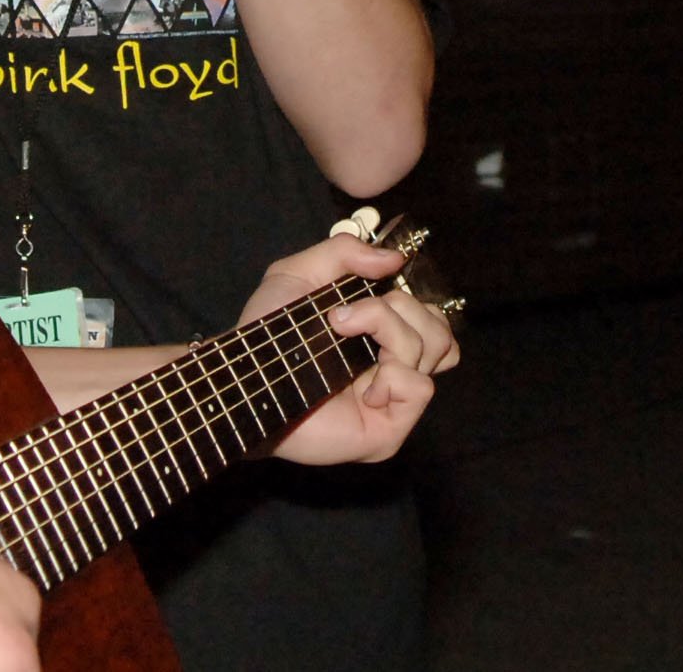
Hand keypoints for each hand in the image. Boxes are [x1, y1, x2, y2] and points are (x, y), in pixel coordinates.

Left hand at [237, 234, 458, 465]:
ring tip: (343, 335)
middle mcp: (392, 367)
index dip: (412, 296)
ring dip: (390, 331)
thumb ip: (343, 252)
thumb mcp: (298, 273)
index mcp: (379, 336)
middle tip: (345, 317)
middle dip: (398, 308)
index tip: (374, 286)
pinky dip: (394, 375)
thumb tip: (395, 260)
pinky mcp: (388, 431)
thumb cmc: (266, 334)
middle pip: (439, 328)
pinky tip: (362, 385)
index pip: (431, 316)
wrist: (243, 379)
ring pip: (435, 348)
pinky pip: (420, 388)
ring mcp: (393, 400)